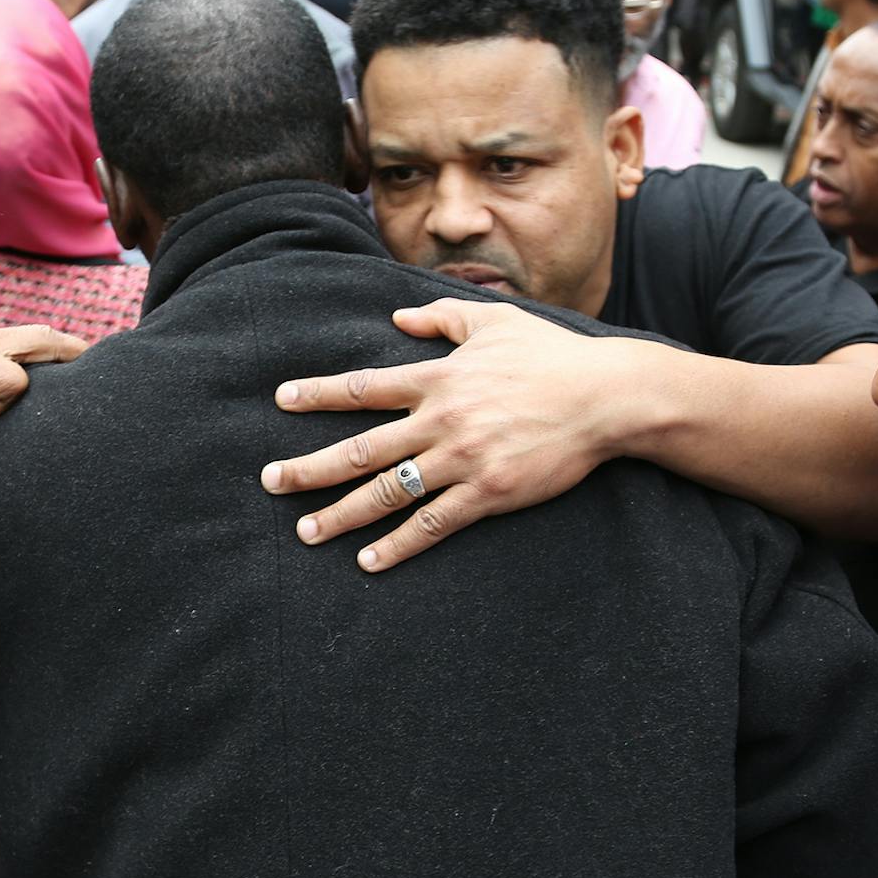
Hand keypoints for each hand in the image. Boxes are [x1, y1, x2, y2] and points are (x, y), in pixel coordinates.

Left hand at [259, 299, 655, 571]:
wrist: (606, 397)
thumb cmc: (552, 355)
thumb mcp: (495, 320)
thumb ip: (442, 317)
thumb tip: (397, 318)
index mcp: (439, 378)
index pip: (364, 388)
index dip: (318, 395)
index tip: (281, 402)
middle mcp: (441, 419)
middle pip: (361, 448)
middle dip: (310, 468)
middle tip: (270, 482)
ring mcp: (463, 459)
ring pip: (388, 492)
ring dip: (342, 514)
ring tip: (306, 532)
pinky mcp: (489, 493)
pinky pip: (432, 524)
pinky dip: (397, 544)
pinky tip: (368, 561)